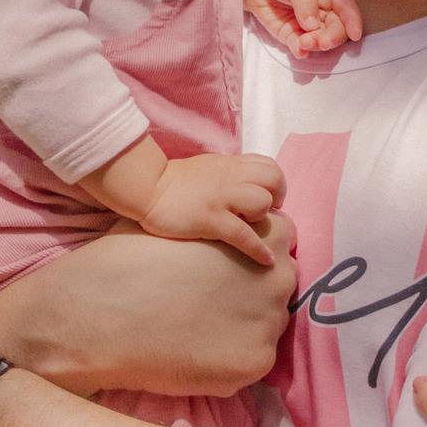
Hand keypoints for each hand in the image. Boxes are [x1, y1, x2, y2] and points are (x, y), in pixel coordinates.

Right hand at [0, 210, 297, 397]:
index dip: (254, 249)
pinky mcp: (254, 366)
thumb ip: (222, 224)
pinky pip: (255, 358)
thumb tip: (238, 223)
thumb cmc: (127, 259)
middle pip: (281, 281)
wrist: (94, 318)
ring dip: (246, 320)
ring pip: (270, 321)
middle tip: (213, 295)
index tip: (228, 262)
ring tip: (201, 323)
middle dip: (253, 285)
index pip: (282, 237)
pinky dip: (232, 354)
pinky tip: (197, 347)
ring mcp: (269, 326)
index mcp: (264, 235)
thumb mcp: (180, 225)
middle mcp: (277, 280)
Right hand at [145, 152, 286, 265]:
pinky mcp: (210, 219)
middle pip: (274, 180)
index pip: (270, 166)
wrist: (148, 187)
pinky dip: (258, 249)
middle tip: (267, 213)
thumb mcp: (210, 168)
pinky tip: (266, 261)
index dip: (275, 183)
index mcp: (231, 166)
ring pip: (261, 203)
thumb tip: (249, 188)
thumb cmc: (176, 182)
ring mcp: (221, 199)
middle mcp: (231, 179)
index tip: (269, 198)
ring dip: (263, 219)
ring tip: (255, 229)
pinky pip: (243, 235)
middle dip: (278, 198)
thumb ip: (231, 175)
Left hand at [235, 0, 362, 58]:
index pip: (347, 8)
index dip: (353, 22)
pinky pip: (300, 45)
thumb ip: (306, 2)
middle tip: (322, 42)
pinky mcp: (292, 34)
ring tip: (305, 42)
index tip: (355, 35)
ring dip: (316, 44)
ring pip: (320, 40)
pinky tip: (300, 51)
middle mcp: (324, 10)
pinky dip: (301, 50)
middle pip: (336, 29)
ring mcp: (308, 24)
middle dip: (332, 37)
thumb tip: (313, 25)